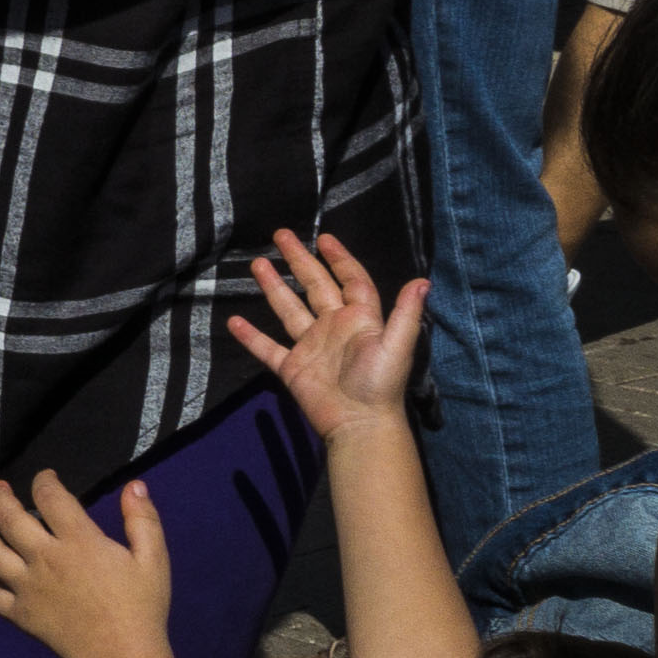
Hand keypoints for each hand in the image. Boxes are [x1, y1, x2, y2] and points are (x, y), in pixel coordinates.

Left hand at [0, 466, 176, 657]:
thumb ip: (142, 520)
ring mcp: (26, 586)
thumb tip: (134, 485)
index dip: (44, 481)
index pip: (51, 498)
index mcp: (77, 540)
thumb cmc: (140, 607)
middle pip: (11, 519)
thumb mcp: (153, 560)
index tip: (44, 476)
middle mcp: (44, 557)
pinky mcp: (19, 613)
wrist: (120, 656)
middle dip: (1, 498)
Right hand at [234, 228, 431, 449]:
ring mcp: (310, 346)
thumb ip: (406, 313)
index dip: (340, 259)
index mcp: (359, 319)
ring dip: (273, 287)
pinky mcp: (292, 367)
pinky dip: (252, 336)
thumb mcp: (397, 345)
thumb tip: (422, 280)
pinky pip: (269, 348)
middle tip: (280, 235)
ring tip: (256, 264)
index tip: (324, 239)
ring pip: (288, 309)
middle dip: (299, 260)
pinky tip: (234, 322)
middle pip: (315, 286)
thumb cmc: (380, 383)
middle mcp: (333, 327)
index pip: (350, 280)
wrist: (359, 422)